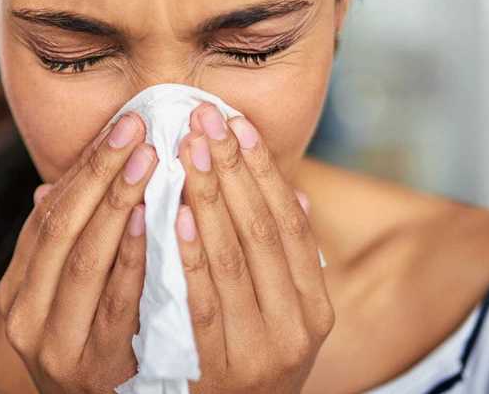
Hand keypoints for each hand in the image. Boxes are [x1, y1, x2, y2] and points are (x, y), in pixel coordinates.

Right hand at [0, 110, 156, 392]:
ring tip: (149, 159)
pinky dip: (133, 258)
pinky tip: (154, 220)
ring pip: (84, 260)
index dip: (84, 168)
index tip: (123, 126)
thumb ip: (64, 251)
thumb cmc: (97, 360)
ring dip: (117, 204)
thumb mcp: (67, 307)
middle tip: (138, 129)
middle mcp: (25, 318)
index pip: (48, 216)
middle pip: (61, 228)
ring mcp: (54, 347)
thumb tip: (48, 190)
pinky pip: (115, 304)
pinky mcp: (92, 370)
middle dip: (101, 174)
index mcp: (18, 293)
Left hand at [174, 102, 333, 393]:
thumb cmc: (248, 364)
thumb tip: (296, 192)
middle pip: (263, 231)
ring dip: (208, 199)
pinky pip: (202, 302)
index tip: (235, 123)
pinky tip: (174, 215)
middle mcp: (297, 328)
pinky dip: (190, 256)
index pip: (290, 222)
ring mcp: (260, 351)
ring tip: (187, 151)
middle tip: (202, 119)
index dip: (262, 169)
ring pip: (234, 259)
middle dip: (231, 170)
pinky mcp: (218, 371)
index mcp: (314, 307)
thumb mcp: (281, 317)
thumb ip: (284, 260)